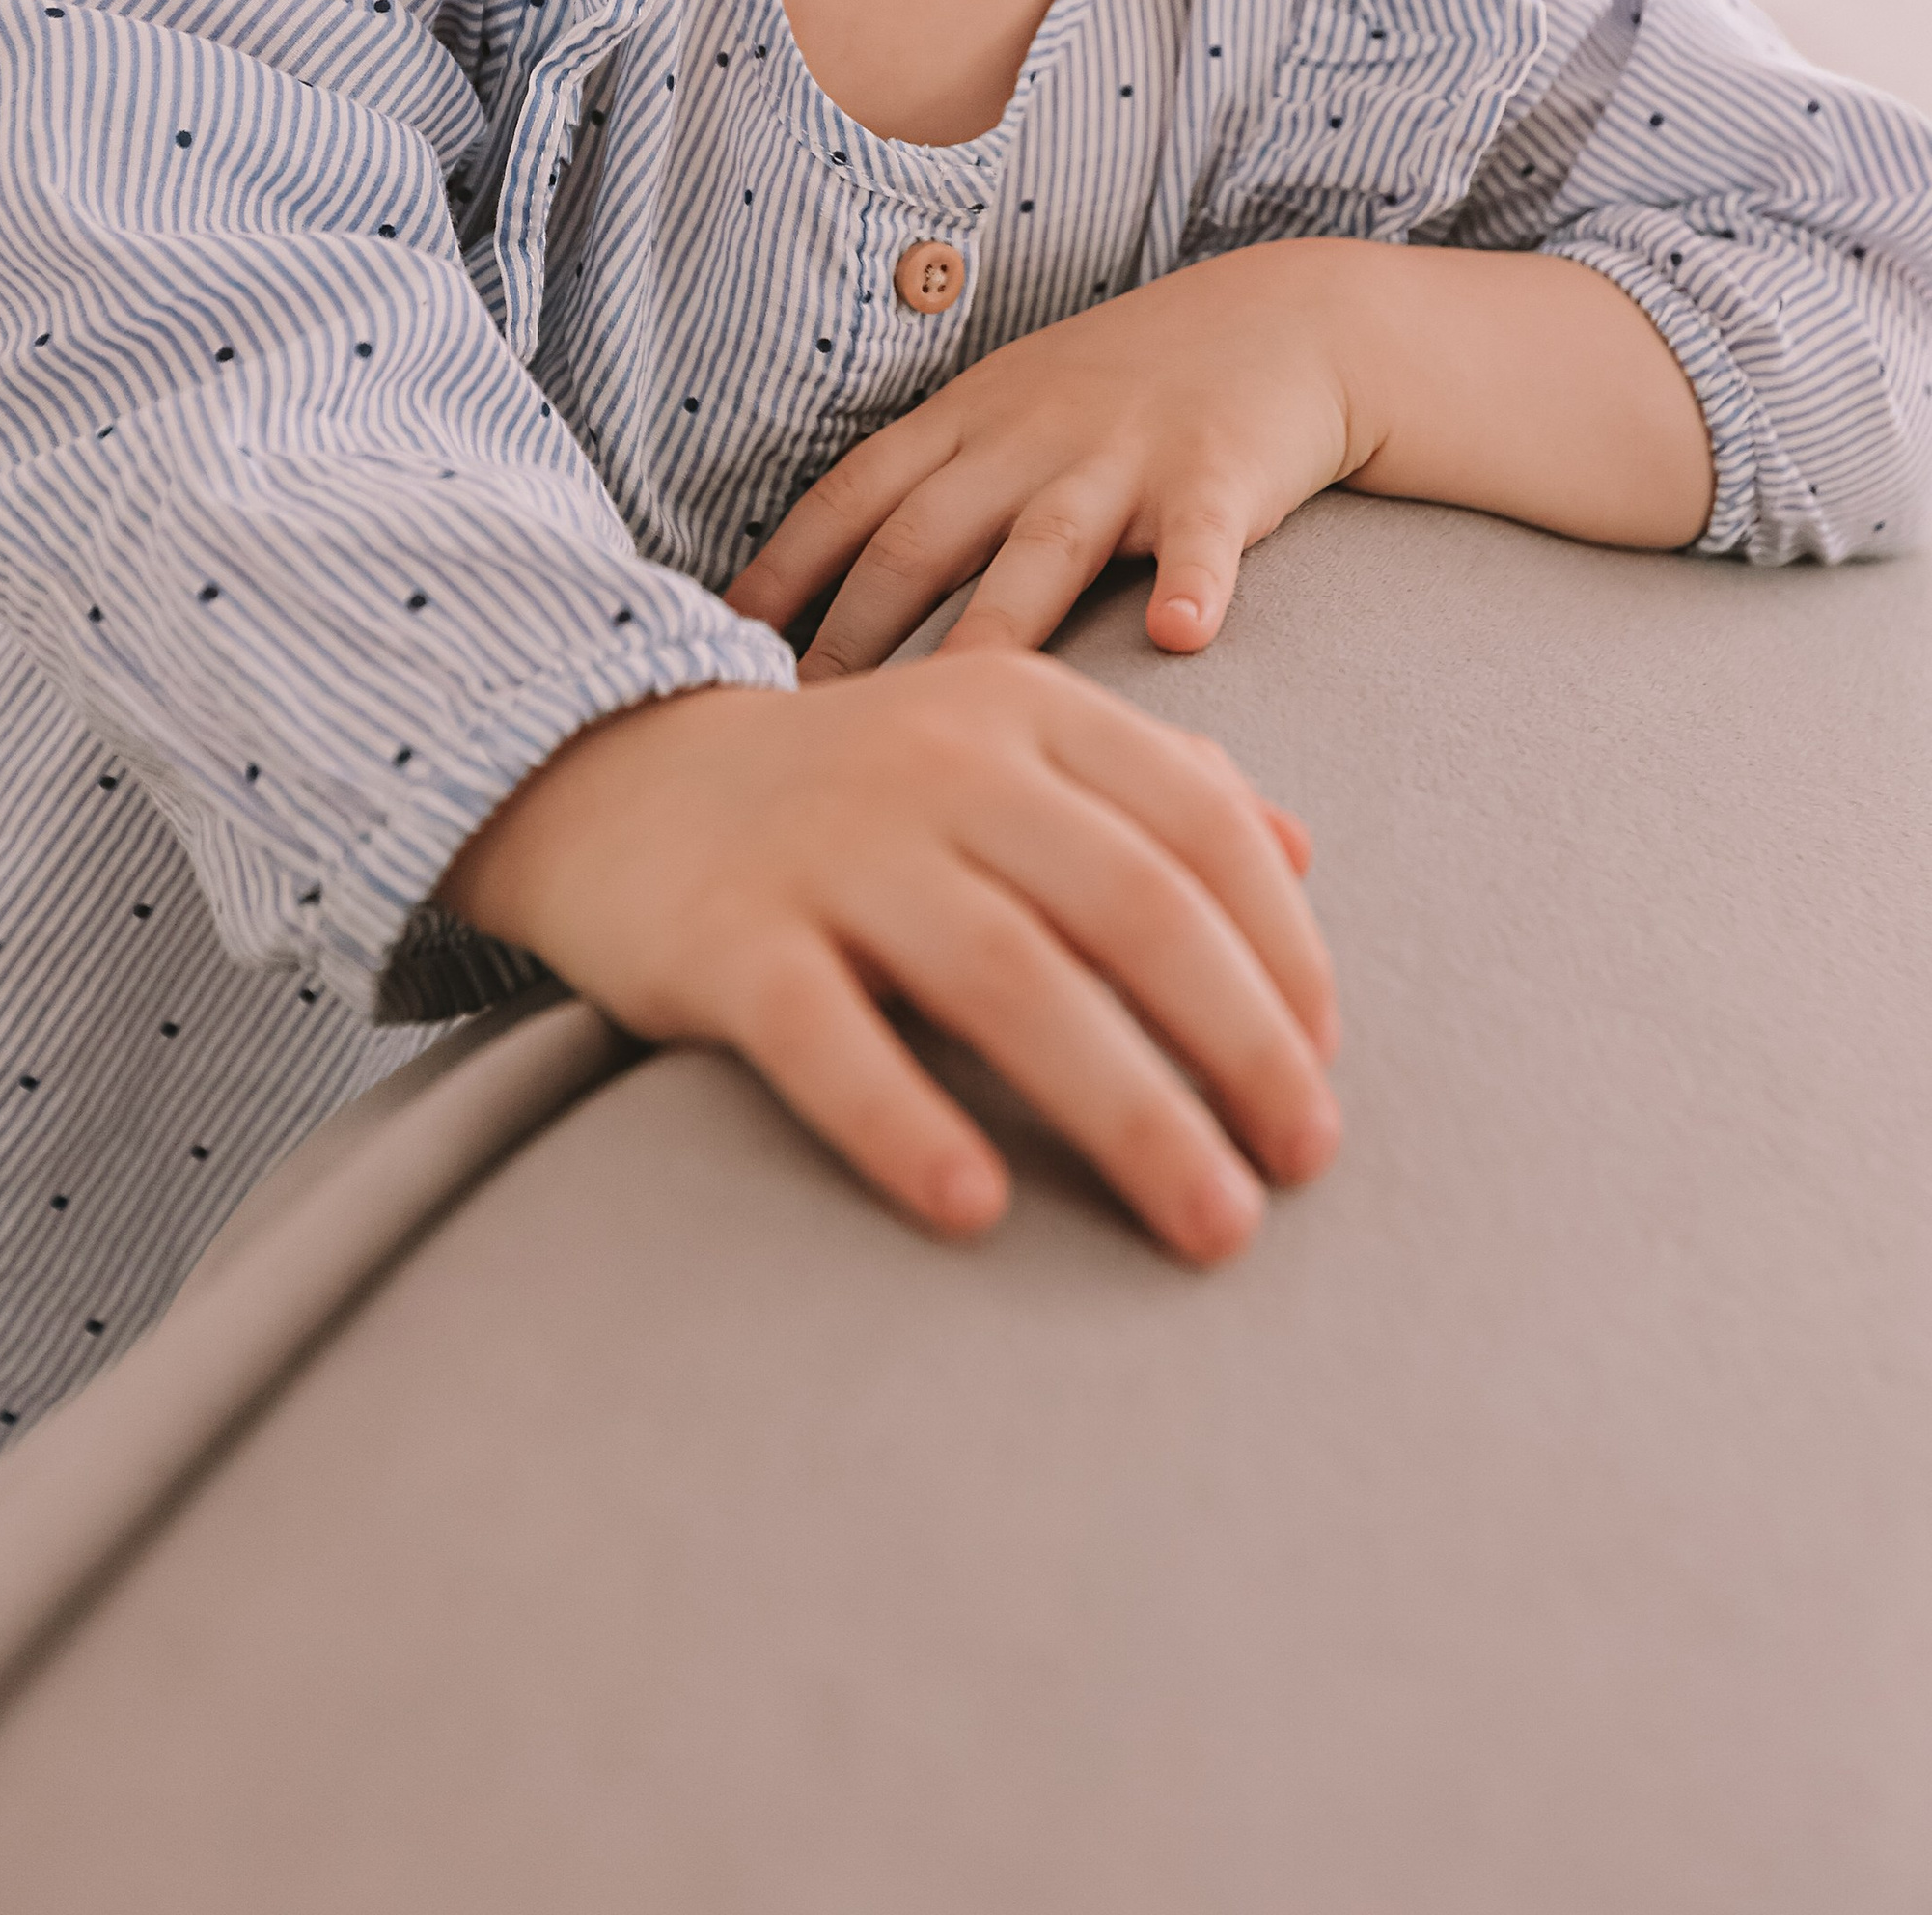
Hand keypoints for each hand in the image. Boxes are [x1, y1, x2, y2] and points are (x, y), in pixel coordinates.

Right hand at [437, 650, 1339, 1266]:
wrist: (608, 771)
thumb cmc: (848, 789)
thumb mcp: (1002, 743)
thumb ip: (1150, 785)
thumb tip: (1303, 852)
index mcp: (1025, 710)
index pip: (1198, 824)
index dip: (1284, 951)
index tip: (1323, 1067)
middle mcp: (940, 760)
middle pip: (1130, 906)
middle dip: (1240, 1046)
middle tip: (1303, 1167)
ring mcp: (829, 846)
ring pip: (1009, 977)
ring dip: (1129, 1111)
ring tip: (1208, 1222)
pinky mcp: (725, 937)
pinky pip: (826, 1035)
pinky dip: (903, 1119)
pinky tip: (974, 1208)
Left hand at [729, 246, 1364, 677]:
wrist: (1281, 319)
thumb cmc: (1125, 389)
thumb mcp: (1006, 412)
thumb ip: (927, 495)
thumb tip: (814, 605)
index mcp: (962, 424)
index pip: (844, 503)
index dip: (776, 575)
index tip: (707, 646)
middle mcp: (1025, 438)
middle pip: (922, 540)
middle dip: (852, 634)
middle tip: (800, 727)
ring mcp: (1120, 454)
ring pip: (1044, 549)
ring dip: (996, 628)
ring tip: (961, 707)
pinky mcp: (1218, 473)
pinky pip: (1201, 534)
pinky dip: (1192, 581)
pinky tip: (1181, 636)